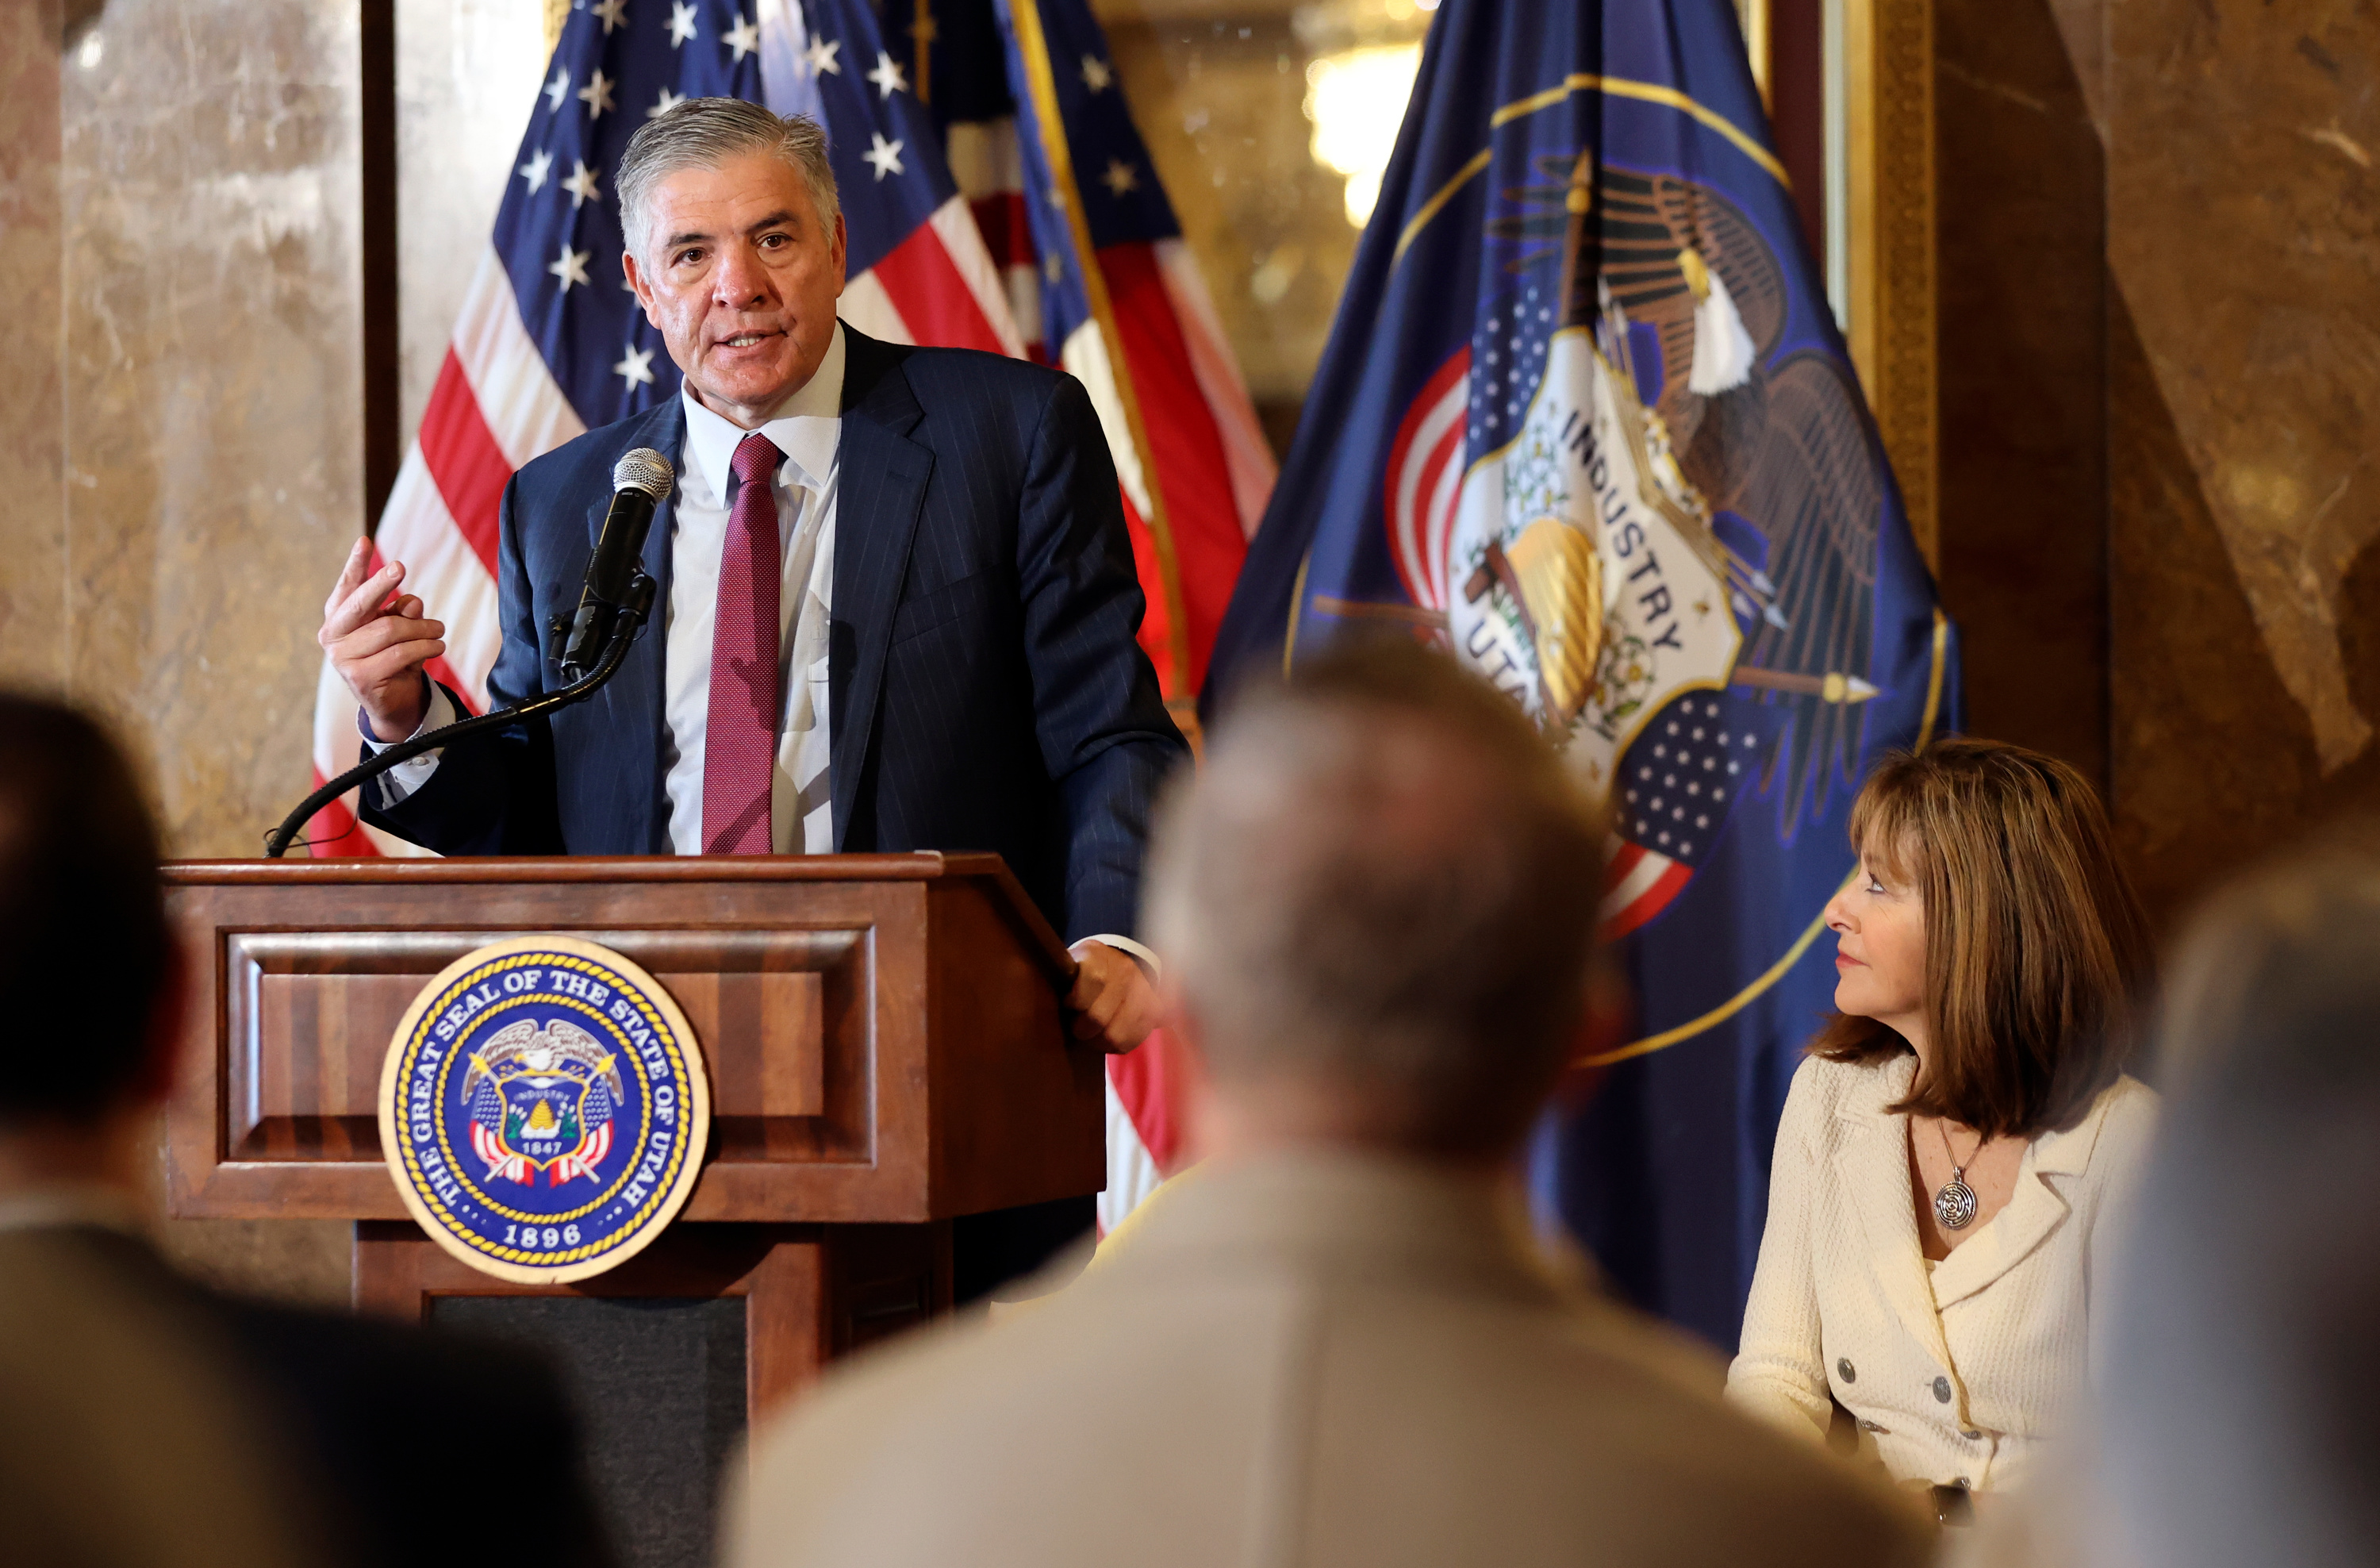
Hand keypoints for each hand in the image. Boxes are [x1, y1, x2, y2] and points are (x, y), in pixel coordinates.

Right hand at [320, 537, 444, 739]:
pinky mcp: (359, 677)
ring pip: (390, 630)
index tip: (364, 540)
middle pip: (360, 602)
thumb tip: (411, 602)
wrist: (393, 702)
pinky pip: (400, 653)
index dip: (355, 564)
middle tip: (400, 566)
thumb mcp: (398, 629)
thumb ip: (401, 612)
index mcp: (338, 617)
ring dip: (422, 628)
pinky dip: (424, 647)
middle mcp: (333, 635)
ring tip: (439, 630)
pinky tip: (437, 646)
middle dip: (381, 583)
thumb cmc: (394, 656)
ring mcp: (342, 657)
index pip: (347, 587)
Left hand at [1065, 941, 1160, 1052]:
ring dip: (1099, 1042)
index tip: (1068, 1005)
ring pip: (1115, 1036)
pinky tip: (1108, 1036)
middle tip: (1078, 1027)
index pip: (1092, 981)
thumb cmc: (1083, 971)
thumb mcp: (1069, 964)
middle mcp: (1124, 971)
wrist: (1118, 962)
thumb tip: (1061, 1002)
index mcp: (1097, 956)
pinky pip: (1130, 1041)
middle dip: (1083, 1029)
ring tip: (1093, 1035)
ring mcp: (1142, 991)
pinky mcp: (1153, 1011)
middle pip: (1099, 1017)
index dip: (1076, 1001)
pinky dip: (1115, 1045)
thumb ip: (1062, 979)